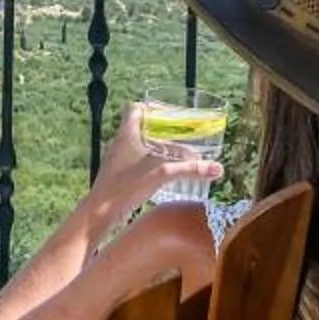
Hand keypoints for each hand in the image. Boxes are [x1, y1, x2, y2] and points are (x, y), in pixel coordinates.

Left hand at [79, 103, 220, 223]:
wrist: (100, 212)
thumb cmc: (126, 186)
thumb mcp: (162, 173)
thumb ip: (190, 169)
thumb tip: (218, 168)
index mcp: (126, 134)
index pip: (134, 109)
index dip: (150, 107)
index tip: (168, 113)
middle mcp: (118, 144)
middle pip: (138, 127)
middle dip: (158, 130)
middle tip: (179, 135)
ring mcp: (116, 160)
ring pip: (137, 146)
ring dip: (154, 148)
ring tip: (175, 154)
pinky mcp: (117, 176)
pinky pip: (134, 162)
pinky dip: (148, 164)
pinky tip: (161, 174)